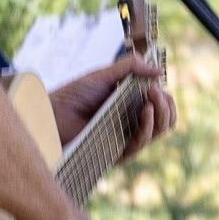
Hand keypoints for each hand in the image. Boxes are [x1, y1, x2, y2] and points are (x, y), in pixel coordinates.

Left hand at [49, 52, 176, 161]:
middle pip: (164, 121)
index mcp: (131, 105)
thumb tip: (159, 70)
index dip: (165, 98)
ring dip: (159, 115)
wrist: (52, 113)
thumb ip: (131, 67)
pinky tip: (144, 111)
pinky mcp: (116, 152)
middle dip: (166, 106)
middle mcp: (131, 123)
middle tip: (154, 91)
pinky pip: (139, 144)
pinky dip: (146, 127)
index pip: (161, 107)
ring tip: (149, 100)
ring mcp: (125, 138)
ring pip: (157, 133)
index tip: (156, 85)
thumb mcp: (104, 74)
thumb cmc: (74, 94)